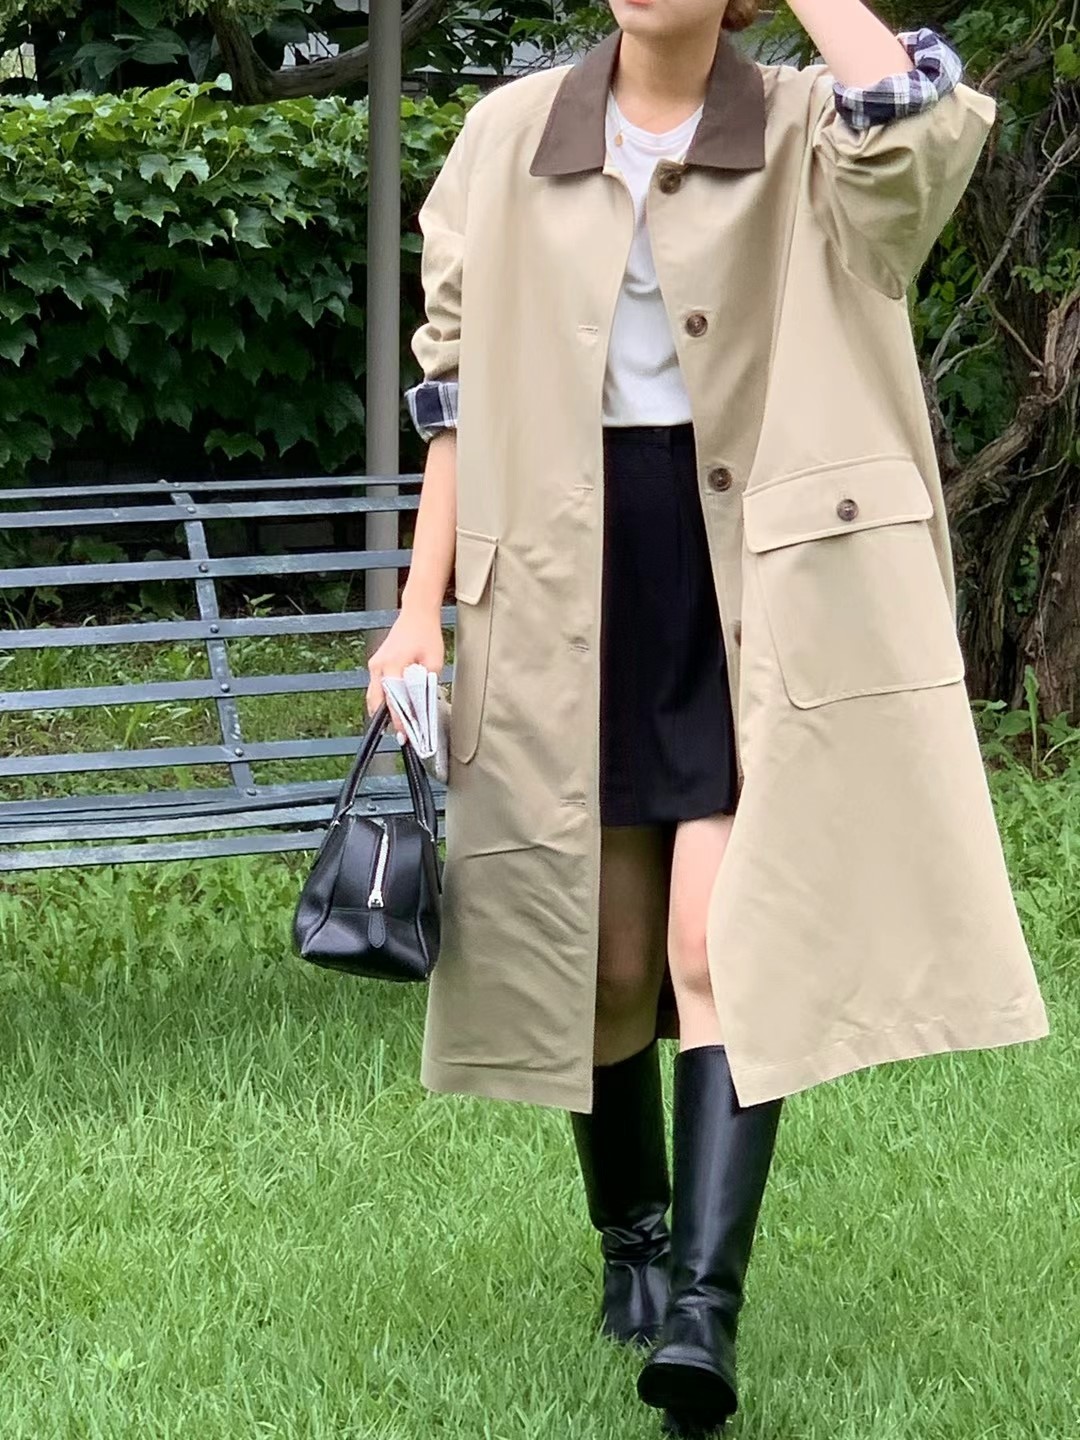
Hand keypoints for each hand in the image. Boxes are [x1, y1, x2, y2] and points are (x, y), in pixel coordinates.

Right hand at [365, 606, 445, 742]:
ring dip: (384, 710)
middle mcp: (379, 666)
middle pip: (376, 701)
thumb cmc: (426, 635)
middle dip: (386, 720)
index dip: (399, 720)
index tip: (405, 735)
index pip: (393, 700)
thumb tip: (424, 704)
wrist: (416, 614)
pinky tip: (396, 707)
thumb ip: (427, 683)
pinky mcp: (376, 663)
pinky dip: (384, 698)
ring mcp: (375, 664)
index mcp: (392, 665)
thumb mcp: (434, 661)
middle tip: (400, 735)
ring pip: (374, 695)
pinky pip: (377, 686)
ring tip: (398, 725)